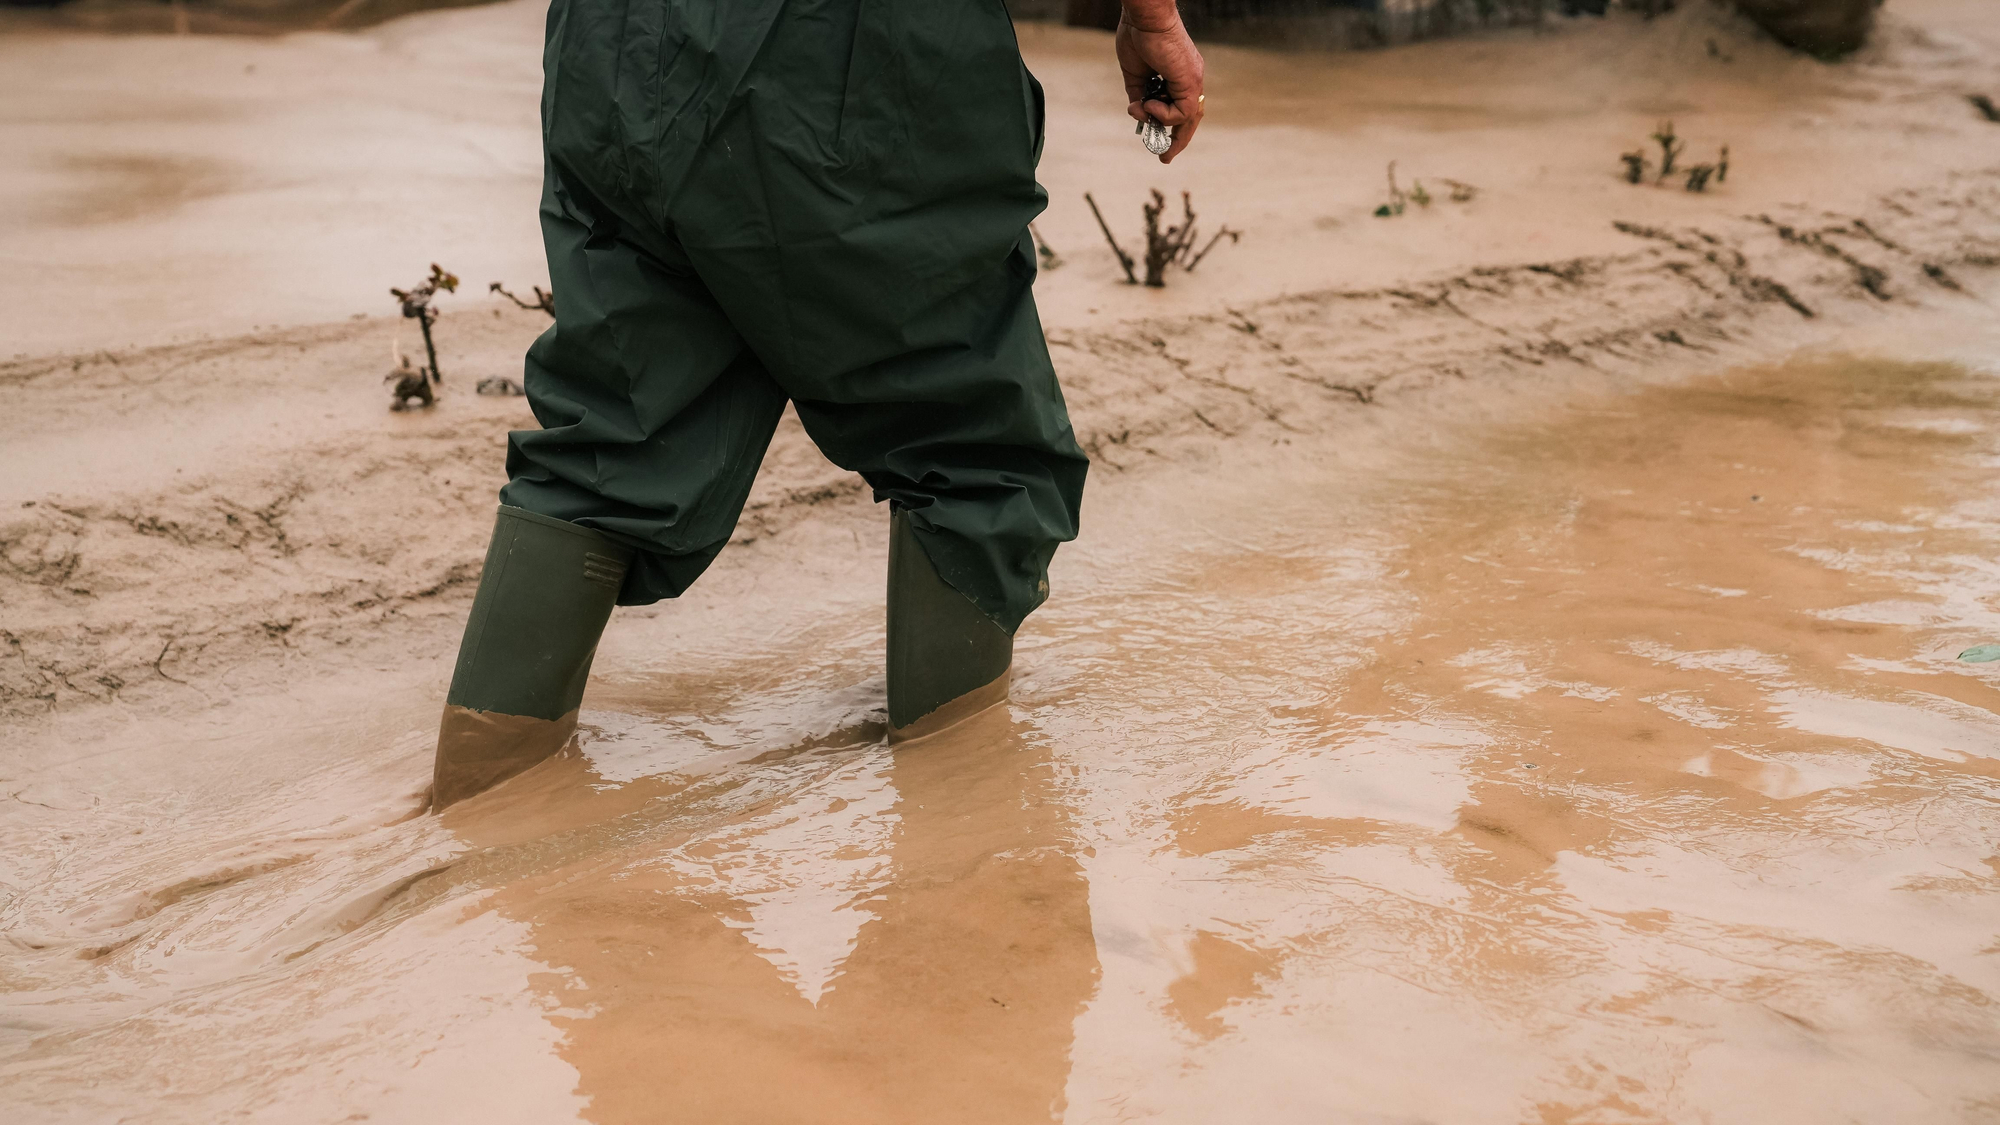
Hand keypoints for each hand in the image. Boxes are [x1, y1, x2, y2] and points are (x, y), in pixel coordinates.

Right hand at [1115, 2, 1204, 163]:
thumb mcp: (1135, 75)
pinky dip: (1163, 115)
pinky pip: (1180, 112)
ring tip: (1156, 143)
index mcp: (1179, 75)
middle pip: (1190, 118)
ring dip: (1171, 135)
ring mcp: (1192, 80)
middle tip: (1165, 158)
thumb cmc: (1138, 37)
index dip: (1170, 126)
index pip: (1181, 107)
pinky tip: (1149, 105)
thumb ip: (1138, 97)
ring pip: (1188, 119)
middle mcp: (1190, 79)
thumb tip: (1139, 115)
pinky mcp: (1190, 82)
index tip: (1159, 140)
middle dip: (1177, 141)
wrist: (1144, 18)